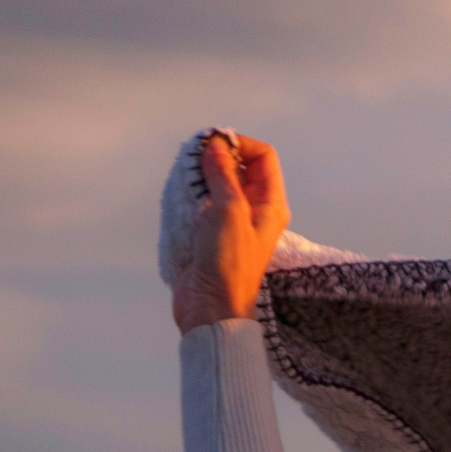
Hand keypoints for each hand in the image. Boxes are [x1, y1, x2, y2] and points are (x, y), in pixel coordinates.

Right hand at [171, 132, 290, 332]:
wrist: (211, 307)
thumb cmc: (228, 263)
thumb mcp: (228, 210)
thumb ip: (223, 174)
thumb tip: (216, 145)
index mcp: (271, 205)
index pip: (263, 157)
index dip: (240, 144)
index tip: (213, 145)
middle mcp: (256, 211)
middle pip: (240, 167)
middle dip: (217, 157)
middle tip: (193, 157)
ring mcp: (233, 223)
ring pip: (219, 184)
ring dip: (201, 175)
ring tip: (185, 176)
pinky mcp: (212, 235)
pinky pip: (204, 203)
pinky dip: (191, 193)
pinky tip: (179, 195)